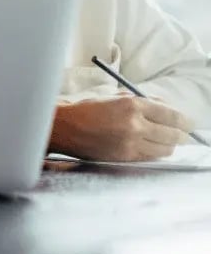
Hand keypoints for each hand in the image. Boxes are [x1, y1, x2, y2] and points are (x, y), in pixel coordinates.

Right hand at [50, 94, 196, 161]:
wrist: (64, 127)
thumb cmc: (87, 109)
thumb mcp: (114, 97)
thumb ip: (142, 101)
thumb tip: (166, 108)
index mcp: (131, 104)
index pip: (171, 115)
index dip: (185, 121)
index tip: (189, 123)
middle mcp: (133, 124)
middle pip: (173, 134)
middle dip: (182, 135)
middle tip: (184, 135)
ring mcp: (129, 143)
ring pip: (165, 149)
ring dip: (169, 145)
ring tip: (167, 141)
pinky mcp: (124, 157)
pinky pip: (150, 157)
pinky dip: (155, 153)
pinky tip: (152, 147)